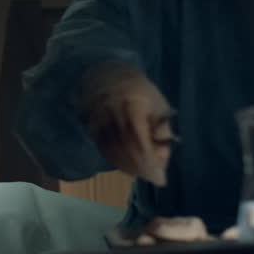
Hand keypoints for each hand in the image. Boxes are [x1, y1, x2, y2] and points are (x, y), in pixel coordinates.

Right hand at [79, 62, 175, 185]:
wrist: (107, 75)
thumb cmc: (140, 91)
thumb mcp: (159, 105)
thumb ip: (162, 131)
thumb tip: (162, 156)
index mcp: (132, 107)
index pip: (139, 142)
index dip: (150, 163)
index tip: (161, 178)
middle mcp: (111, 115)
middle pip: (125, 150)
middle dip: (141, 169)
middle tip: (154, 177)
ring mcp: (98, 121)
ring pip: (113, 152)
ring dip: (129, 168)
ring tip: (144, 173)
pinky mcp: (91, 127)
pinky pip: (104, 149)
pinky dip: (117, 162)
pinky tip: (129, 166)